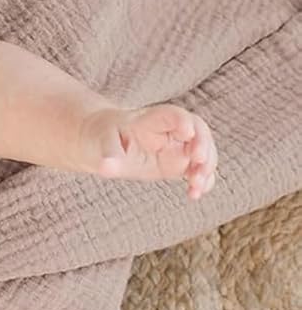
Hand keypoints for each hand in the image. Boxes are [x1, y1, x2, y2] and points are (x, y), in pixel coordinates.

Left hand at [85, 104, 216, 198]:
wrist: (105, 143)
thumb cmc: (104, 137)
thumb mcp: (102, 143)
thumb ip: (108, 154)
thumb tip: (105, 168)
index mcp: (150, 120)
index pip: (171, 115)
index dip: (182, 121)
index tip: (188, 132)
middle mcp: (171, 131)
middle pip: (198, 130)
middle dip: (203, 144)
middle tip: (199, 162)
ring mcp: (178, 147)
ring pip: (203, 151)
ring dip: (206, 168)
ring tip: (195, 186)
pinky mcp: (180, 163)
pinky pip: (198, 170)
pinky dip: (203, 181)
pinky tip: (196, 194)